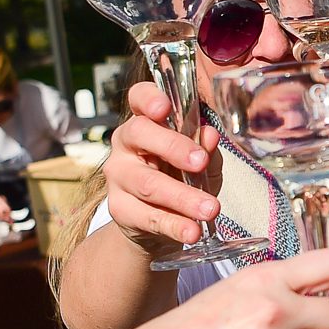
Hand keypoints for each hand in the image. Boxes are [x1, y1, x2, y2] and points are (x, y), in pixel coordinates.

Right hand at [102, 81, 227, 254]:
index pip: (139, 98)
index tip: (165, 107)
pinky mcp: (119, 209)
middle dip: (173, 147)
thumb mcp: (200, 162)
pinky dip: (174, 225)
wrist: (155, 223)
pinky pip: (148, 216)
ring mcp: (118, 176)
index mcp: (145, 121)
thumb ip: (205, 149)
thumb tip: (209, 135)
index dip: (149, 98)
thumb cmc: (180, 178)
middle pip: (140, 134)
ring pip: (148, 183)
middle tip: (200, 163)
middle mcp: (125, 143)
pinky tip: (192, 230)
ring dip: (183, 197)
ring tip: (210, 209)